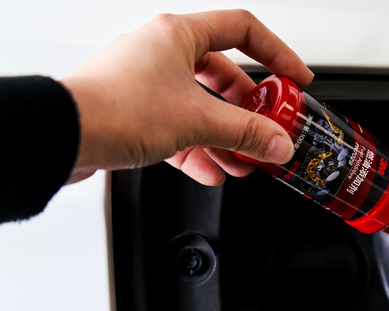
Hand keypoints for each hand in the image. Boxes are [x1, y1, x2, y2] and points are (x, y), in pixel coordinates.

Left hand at [60, 9, 313, 184]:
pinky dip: (198, 150)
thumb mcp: (199, 120)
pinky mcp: (133, 114)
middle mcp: (161, 54)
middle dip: (249, 110)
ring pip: (200, 107)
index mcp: (178, 36)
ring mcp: (146, 84)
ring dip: (225, 136)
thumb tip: (277, 143)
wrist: (62, 137)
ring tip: (245, 160)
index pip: (242, 30)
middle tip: (269, 129)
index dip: (277, 52)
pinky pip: (177, 130)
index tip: (295, 78)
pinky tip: (211, 171)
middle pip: (223, 76)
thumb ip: (247, 133)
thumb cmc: (115, 108)